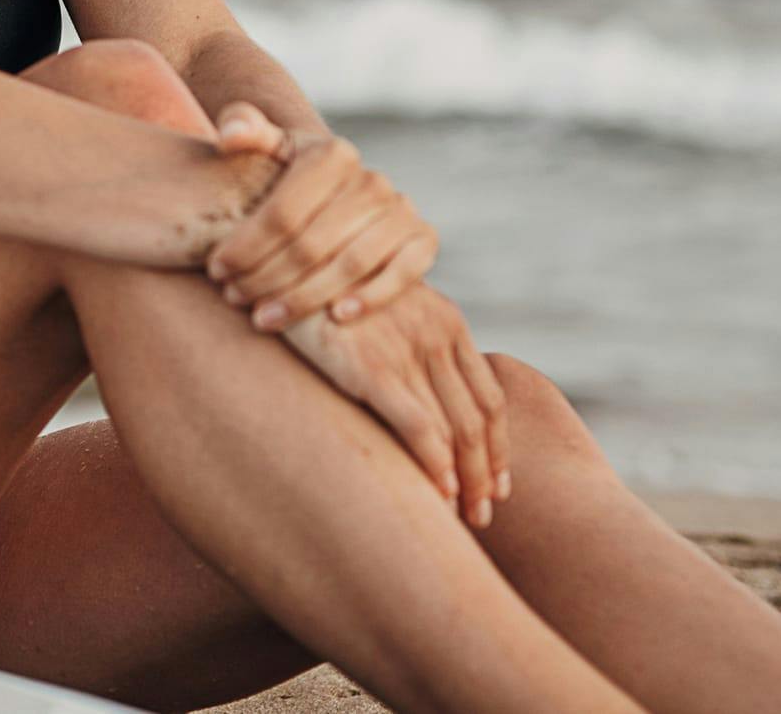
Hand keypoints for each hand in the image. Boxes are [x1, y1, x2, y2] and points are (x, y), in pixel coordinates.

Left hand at [205, 101, 438, 328]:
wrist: (342, 192)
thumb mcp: (270, 147)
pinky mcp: (423, 240)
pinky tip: (335, 319)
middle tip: (234, 298)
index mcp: (333, 154)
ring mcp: (402, 210)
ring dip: (304, 298)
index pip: (282, 212)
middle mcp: (372, 180)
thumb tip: (229, 135)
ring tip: (265, 318)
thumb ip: (244, 128)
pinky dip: (371, 297)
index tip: (216, 270)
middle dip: (266, 277)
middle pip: (311, 243)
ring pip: (350, 264)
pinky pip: (403, 274)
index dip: (245, 245)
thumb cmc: (292, 175)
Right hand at [281, 282, 511, 530]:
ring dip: (465, 480)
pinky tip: (439, 493)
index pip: (489, 396)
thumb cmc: (328, 294)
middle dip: (485, 474)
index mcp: (447, 320)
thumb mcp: (386, 307)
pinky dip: (435, 464)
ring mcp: (405, 348)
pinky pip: (418, 425)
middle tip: (484, 515)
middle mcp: (436, 333)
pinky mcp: (370, 366)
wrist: (281, 263)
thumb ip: (414, 343)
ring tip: (465, 516)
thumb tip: (429, 397)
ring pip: (455, 429)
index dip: (499, 447)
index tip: (499, 485)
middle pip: (478, 420)